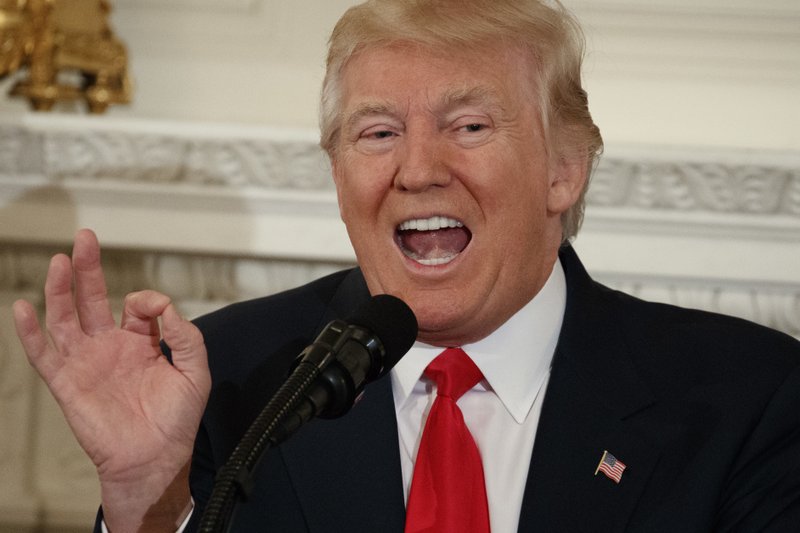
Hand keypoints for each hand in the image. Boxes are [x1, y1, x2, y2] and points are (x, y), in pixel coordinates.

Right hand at [13, 229, 210, 531]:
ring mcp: (86, 362)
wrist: (155, 457)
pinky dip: (30, 332)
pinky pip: (43, 354)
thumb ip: (185, 334)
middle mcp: (110, 347)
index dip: (148, 300)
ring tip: (59, 261)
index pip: (138, 305)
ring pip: (66, 318)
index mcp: (142, 343)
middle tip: (85, 237)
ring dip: (60, 290)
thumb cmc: (176, 418)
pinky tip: (23, 307)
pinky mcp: (67, 383)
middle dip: (88, 268)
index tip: (158, 309)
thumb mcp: (194, 370)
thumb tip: (162, 305)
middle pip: (93, 299)